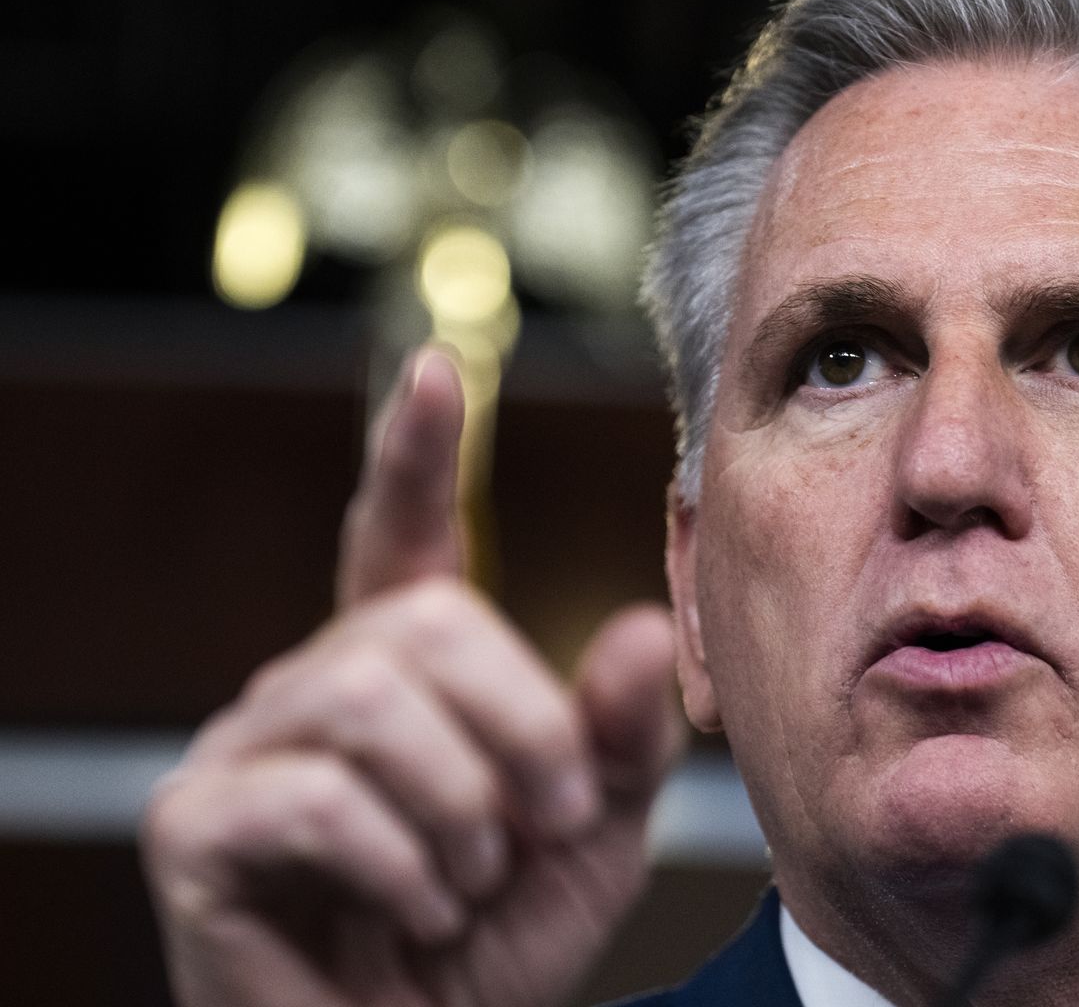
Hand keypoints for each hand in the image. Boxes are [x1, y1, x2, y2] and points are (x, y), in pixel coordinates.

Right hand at [142, 348, 685, 1006]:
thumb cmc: (496, 941)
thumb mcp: (593, 832)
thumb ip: (622, 735)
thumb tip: (645, 628)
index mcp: (404, 674)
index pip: (400, 537)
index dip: (414, 457)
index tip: (435, 373)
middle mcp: (311, 687)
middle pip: (421, 622)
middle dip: (522, 722)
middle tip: (560, 817)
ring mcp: (241, 751)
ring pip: (368, 699)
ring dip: (462, 803)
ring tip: (474, 881)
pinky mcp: (196, 829)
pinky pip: (316, 797)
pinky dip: (400, 862)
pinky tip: (416, 912)